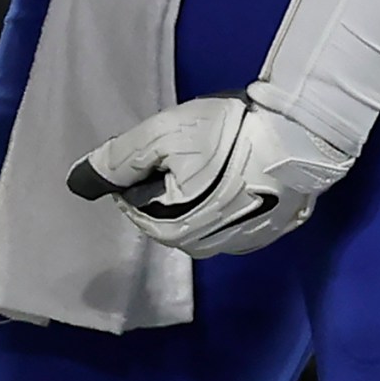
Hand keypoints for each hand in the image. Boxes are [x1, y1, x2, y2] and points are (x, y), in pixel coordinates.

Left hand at [70, 91, 353, 258]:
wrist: (303, 136)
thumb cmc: (227, 132)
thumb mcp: (162, 134)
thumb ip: (116, 160)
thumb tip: (76, 183)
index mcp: (170, 229)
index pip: (132, 201)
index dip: (143, 167)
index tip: (169, 142)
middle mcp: (200, 248)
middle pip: (165, 212)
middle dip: (169, 182)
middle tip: (195, 146)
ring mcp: (238, 245)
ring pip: (197, 218)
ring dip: (198, 191)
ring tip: (219, 155)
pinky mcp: (268, 234)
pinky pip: (231, 220)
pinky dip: (228, 200)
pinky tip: (241, 173)